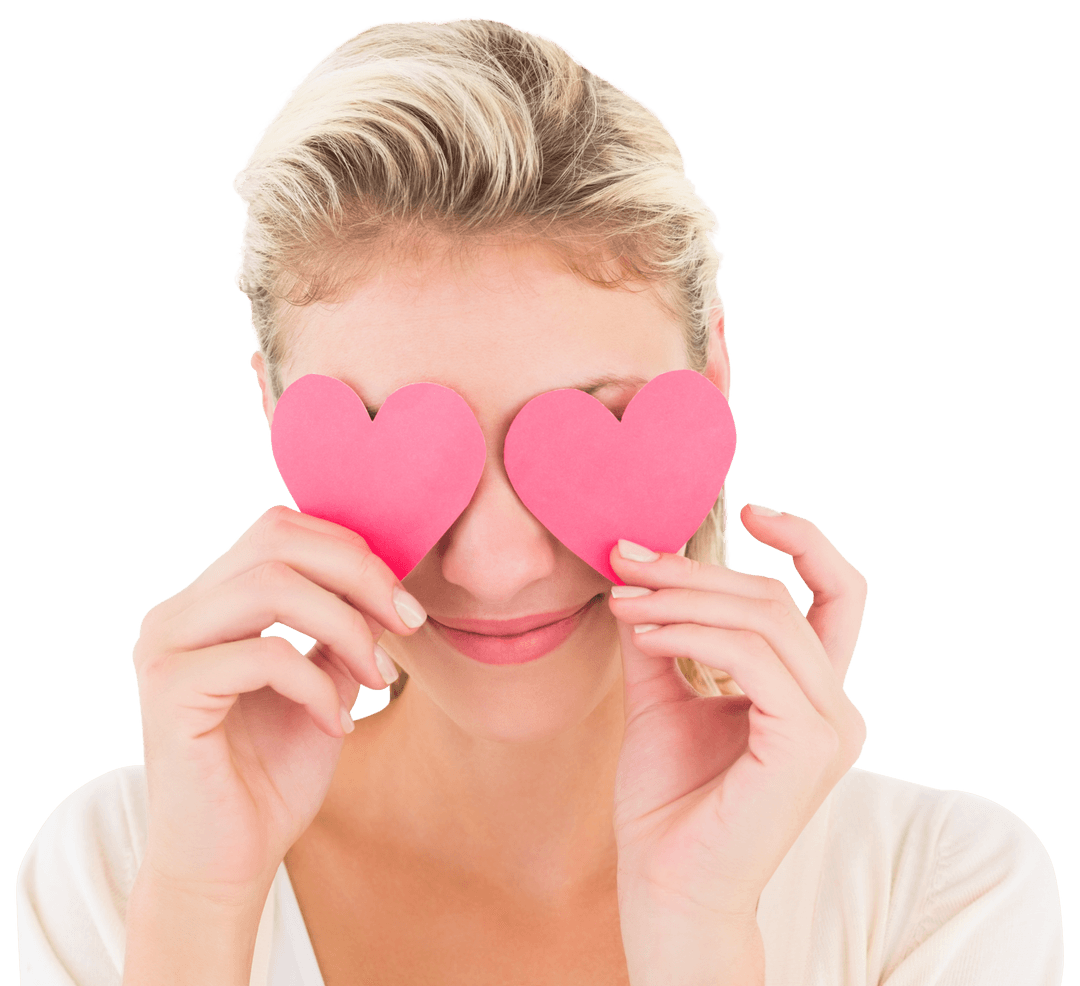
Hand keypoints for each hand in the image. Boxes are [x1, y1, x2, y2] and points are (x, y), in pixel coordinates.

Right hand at [130, 505, 424, 904]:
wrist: (228, 861)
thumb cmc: (274, 772)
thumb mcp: (324, 683)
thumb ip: (340, 628)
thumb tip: (386, 581)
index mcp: (209, 602)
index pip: (281, 530)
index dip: (352, 552)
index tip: (403, 604)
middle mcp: (178, 613)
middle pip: (276, 539)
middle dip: (358, 575)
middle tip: (407, 623)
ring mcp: (166, 647)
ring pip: (271, 586)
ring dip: (346, 627)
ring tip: (378, 678)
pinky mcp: (169, 692)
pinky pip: (264, 656)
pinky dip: (318, 685)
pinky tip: (337, 723)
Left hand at [608, 504, 868, 918]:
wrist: (665, 886)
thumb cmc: (668, 802)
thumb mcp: (661, 698)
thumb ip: (663, 634)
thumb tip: (640, 567)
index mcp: (810, 693)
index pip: (836, 597)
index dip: (807, 542)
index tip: (752, 508)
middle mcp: (835, 706)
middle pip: (776, 597)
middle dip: (695, 570)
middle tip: (627, 558)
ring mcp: (830, 727)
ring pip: (763, 618)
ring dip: (683, 598)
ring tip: (623, 599)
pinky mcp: (807, 745)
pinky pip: (751, 656)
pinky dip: (691, 633)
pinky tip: (643, 634)